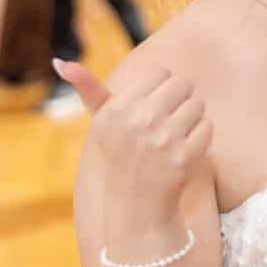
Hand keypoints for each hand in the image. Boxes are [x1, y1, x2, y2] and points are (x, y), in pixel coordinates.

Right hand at [56, 61, 212, 218]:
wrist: (137, 206)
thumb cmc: (120, 154)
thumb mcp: (102, 122)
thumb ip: (87, 89)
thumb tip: (60, 61)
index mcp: (117, 109)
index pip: (160, 72)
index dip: (161, 88)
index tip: (153, 106)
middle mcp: (138, 122)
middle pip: (182, 84)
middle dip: (179, 99)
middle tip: (168, 119)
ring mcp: (163, 140)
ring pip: (197, 104)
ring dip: (191, 117)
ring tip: (175, 134)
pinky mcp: (185, 157)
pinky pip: (207, 126)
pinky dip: (200, 136)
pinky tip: (184, 148)